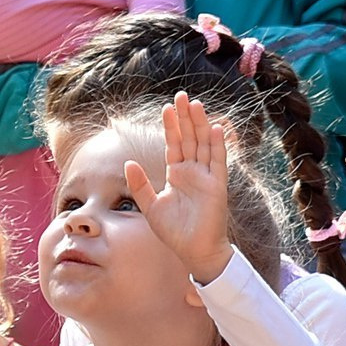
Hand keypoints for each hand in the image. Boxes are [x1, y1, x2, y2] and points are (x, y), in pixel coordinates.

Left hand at [122, 93, 234, 282]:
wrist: (193, 251)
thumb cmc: (174, 231)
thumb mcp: (149, 205)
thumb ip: (139, 184)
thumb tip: (127, 163)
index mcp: (176, 174)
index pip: (174, 144)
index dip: (171, 126)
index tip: (167, 107)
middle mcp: (192, 172)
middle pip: (189, 138)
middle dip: (185, 117)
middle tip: (181, 95)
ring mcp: (206, 177)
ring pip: (203, 144)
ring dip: (200, 125)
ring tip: (195, 104)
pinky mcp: (217, 186)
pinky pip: (218, 162)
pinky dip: (217, 145)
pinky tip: (215, 128)